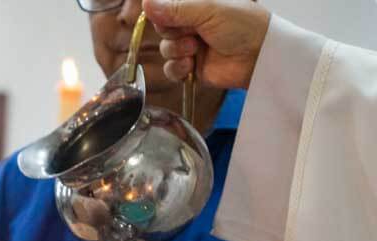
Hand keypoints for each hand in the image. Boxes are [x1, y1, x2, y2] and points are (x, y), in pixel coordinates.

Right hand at [142, 0, 270, 88]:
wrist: (259, 57)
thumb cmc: (242, 25)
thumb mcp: (208, 10)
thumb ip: (175, 8)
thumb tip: (145, 3)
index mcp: (196, 3)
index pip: (165, 5)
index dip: (162, 11)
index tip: (166, 16)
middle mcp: (191, 22)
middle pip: (162, 27)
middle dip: (172, 32)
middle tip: (190, 32)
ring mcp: (190, 45)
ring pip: (165, 48)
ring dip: (177, 50)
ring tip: (196, 49)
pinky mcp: (191, 67)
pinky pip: (170, 69)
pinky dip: (177, 68)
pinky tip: (190, 65)